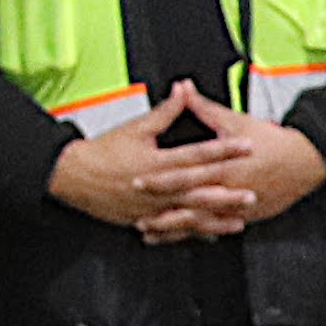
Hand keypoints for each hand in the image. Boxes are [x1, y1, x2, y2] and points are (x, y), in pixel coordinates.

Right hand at [48, 91, 244, 232]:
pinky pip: (172, 229)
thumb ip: (165, 111)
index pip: (197, 154)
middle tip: (252, 192)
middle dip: (228, 192)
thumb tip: (183, 90)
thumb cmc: (102, 153)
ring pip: (188, 215)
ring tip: (237, 220)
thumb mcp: (135, 127)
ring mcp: (151, 207)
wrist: (73, 176)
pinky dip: (191, 232)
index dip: (224, 150)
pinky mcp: (144, 219)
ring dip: (215, 218)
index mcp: (157, 161)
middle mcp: (156, 187)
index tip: (245, 146)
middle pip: (198, 189)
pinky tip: (209, 235)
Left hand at [131, 86, 325, 243]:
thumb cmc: (272, 142)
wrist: (306, 162)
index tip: (137, 183)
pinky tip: (180, 238)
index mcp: (223, 166)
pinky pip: (216, 228)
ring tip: (150, 233)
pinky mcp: (247, 217)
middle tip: (135, 218)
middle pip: (189, 205)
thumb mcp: (235, 121)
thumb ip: (203, 108)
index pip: (185, 175)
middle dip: (160, 214)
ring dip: (173, 230)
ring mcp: (237, 207)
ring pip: (200, 223)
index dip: (159, 180)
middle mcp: (229, 189)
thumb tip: (183, 88)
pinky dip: (196, 234)